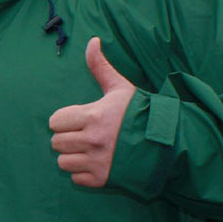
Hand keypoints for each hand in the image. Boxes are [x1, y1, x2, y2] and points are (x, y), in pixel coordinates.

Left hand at [48, 37, 135, 187]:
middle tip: (84, 135)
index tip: (79, 119)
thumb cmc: (141, 114)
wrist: (167, 143)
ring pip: (63, 162)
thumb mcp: (121, 88)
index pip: (55, 121)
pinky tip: (97, 163)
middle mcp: (93, 141)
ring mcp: (97, 162)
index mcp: (94, 116)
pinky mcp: (102, 180)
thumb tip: (92, 41)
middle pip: (56, 143)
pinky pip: (76, 179)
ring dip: (73, 157)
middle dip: (67, 138)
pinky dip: (83, 173)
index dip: (65, 120)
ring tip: (89, 150)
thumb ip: (100, 67)